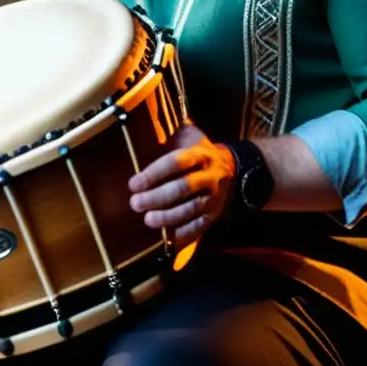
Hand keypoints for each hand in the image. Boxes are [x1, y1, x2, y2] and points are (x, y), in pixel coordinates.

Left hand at [127, 123, 236, 249]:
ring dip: (168, 216)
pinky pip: (200, 226)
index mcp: (199, 155)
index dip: (154, 173)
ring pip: (191, 208)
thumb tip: (144, 127)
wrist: (232, 168)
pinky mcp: (214, 214)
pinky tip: (168, 238)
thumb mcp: (189, 136)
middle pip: (182, 187)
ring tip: (148, 220)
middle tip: (135, 203)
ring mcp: (213, 197)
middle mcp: (208, 176)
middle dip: (157, 197)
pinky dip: (184, 233)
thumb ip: (171, 134)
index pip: (175, 163)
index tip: (133, 184)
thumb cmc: (199, 152)